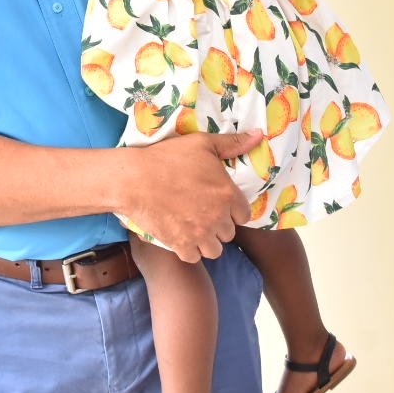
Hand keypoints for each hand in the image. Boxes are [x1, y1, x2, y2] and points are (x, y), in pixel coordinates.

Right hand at [119, 130, 260, 260]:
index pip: (244, 215)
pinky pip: (194, 257)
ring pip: (215, 250)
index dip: (233, 211)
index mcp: (227, 194)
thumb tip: (259, 135)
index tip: (221, 205)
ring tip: (196, 229)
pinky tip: (182, 237)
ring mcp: (199, 234)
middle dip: (220, 225)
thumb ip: (233, 143)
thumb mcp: (202, 144)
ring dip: (208, 241)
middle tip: (204, 214)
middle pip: (229, 233)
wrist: (135, 180)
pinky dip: (190, 250)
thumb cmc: (168, 158)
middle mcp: (217, 217)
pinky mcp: (181, 245)